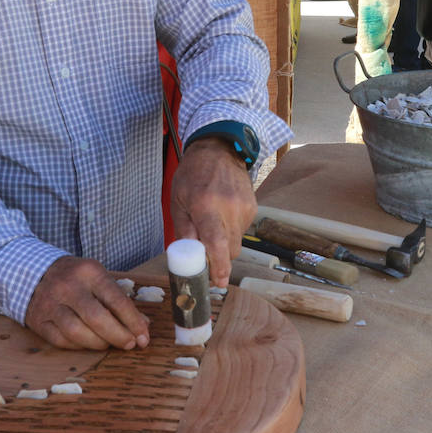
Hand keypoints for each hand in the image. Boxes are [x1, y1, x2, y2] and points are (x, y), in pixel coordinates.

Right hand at [24, 256, 149, 350]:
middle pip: (97, 318)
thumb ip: (119, 299)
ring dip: (98, 343)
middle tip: (130, 344)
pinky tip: (88, 344)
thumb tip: (143, 325)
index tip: (144, 337)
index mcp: (89, 272)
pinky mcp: (38, 320)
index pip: (116, 300)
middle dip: (118, 336)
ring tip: (108, 344)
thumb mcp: (98, 278)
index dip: (133, 322)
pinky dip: (79, 346)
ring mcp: (50, 304)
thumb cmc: (75, 277)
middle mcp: (68, 286)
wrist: (34, 272)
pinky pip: (61, 341)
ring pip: (77, 332)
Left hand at [171, 137, 257, 287]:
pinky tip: (222, 214)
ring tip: (212, 222)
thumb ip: (184, 229)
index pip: (216, 242)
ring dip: (224, 242)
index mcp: (206, 206)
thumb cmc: (193, 174)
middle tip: (206, 256)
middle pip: (229, 250)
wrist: (219, 151)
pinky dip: (231, 230)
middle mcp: (229, 208)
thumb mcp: (178, 200)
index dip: (218, 265)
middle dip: (219, 258)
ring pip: (236, 242)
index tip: (218, 282)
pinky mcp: (253, 208)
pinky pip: (241, 231)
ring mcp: (244, 208)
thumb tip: (188, 256)